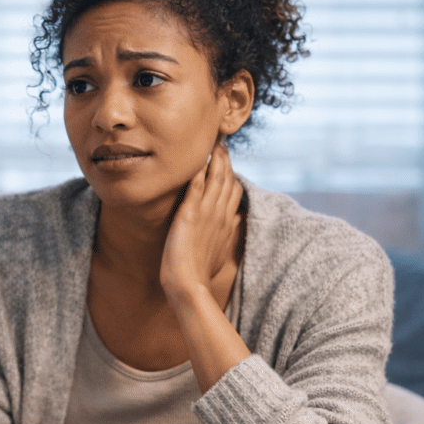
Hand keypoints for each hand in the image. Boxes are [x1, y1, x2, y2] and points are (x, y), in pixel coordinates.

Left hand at [160, 139, 242, 304]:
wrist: (188, 284)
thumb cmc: (200, 272)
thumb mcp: (219, 249)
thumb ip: (226, 232)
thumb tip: (235, 222)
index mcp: (226, 221)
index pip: (234, 191)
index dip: (232, 173)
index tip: (228, 159)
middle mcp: (219, 214)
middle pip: (227, 179)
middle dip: (226, 158)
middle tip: (223, 139)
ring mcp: (206, 213)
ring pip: (216, 178)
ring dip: (216, 159)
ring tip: (215, 141)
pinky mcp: (190, 215)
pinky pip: (195, 187)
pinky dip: (198, 171)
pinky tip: (198, 156)